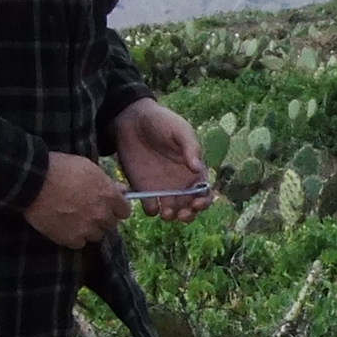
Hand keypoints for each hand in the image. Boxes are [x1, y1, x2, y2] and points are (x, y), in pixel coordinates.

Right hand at [24, 152, 132, 248]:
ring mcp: (87, 228)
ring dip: (88, 229)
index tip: (107, 206)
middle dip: (101, 218)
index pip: (125, 211)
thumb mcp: (88, 168)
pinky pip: (79, 243)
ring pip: (95, 235)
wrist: (33, 182)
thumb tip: (122, 190)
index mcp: (110, 196)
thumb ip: (107, 182)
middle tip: (86, 210)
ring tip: (73, 218)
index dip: (115, 208)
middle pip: (110, 224)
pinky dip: (73, 237)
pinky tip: (64, 226)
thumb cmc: (60, 168)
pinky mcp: (70, 238)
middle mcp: (102, 214)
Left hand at [114, 98, 211, 221]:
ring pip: (172, 212)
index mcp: (194, 171)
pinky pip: (150, 207)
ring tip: (165, 212)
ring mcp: (162, 188)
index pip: (204, 192)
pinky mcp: (144, 189)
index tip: (197, 203)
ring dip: (171, 216)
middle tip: (180, 214)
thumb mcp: (179, 130)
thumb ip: (190, 147)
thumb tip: (198, 168)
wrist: (132, 119)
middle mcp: (180, 183)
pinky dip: (151, 210)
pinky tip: (149, 203)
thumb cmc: (161, 122)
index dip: (204, 202)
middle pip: (190, 207)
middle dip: (188, 215)